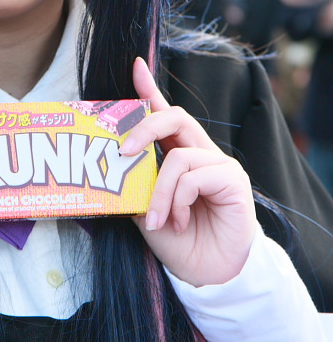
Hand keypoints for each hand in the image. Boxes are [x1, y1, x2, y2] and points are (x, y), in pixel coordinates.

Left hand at [121, 58, 255, 286]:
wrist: (205, 275)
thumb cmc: (176, 240)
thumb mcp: (145, 208)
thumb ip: (135, 184)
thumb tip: (108, 166)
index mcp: (178, 153)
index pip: (164, 114)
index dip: (150, 88)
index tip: (135, 65)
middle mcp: (200, 152)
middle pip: (175, 117)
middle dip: (145, 127)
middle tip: (123, 151)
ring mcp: (219, 163)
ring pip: (179, 156)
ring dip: (160, 191)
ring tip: (157, 220)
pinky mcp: (233, 179)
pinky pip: (195, 176)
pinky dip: (178, 200)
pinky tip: (179, 222)